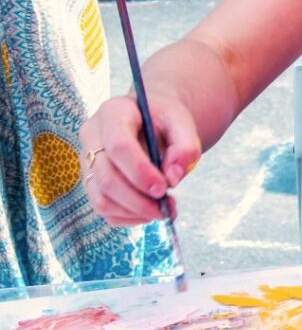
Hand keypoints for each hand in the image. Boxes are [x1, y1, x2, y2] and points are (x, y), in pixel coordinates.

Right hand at [80, 93, 201, 226]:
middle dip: (137, 200)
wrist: (152, 118)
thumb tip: (173, 177)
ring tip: (163, 210)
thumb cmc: (165, 119)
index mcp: (113, 113)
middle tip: (166, 208)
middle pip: (106, 177)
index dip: (140, 172)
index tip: (163, 188)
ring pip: (101, 198)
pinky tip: (149, 211)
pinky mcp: (91, 180)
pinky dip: (127, 216)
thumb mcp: (182, 122)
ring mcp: (87, 160)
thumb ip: (186, 146)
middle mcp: (92, 136)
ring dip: (133, 212)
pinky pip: (103, 207)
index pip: (118, 146)